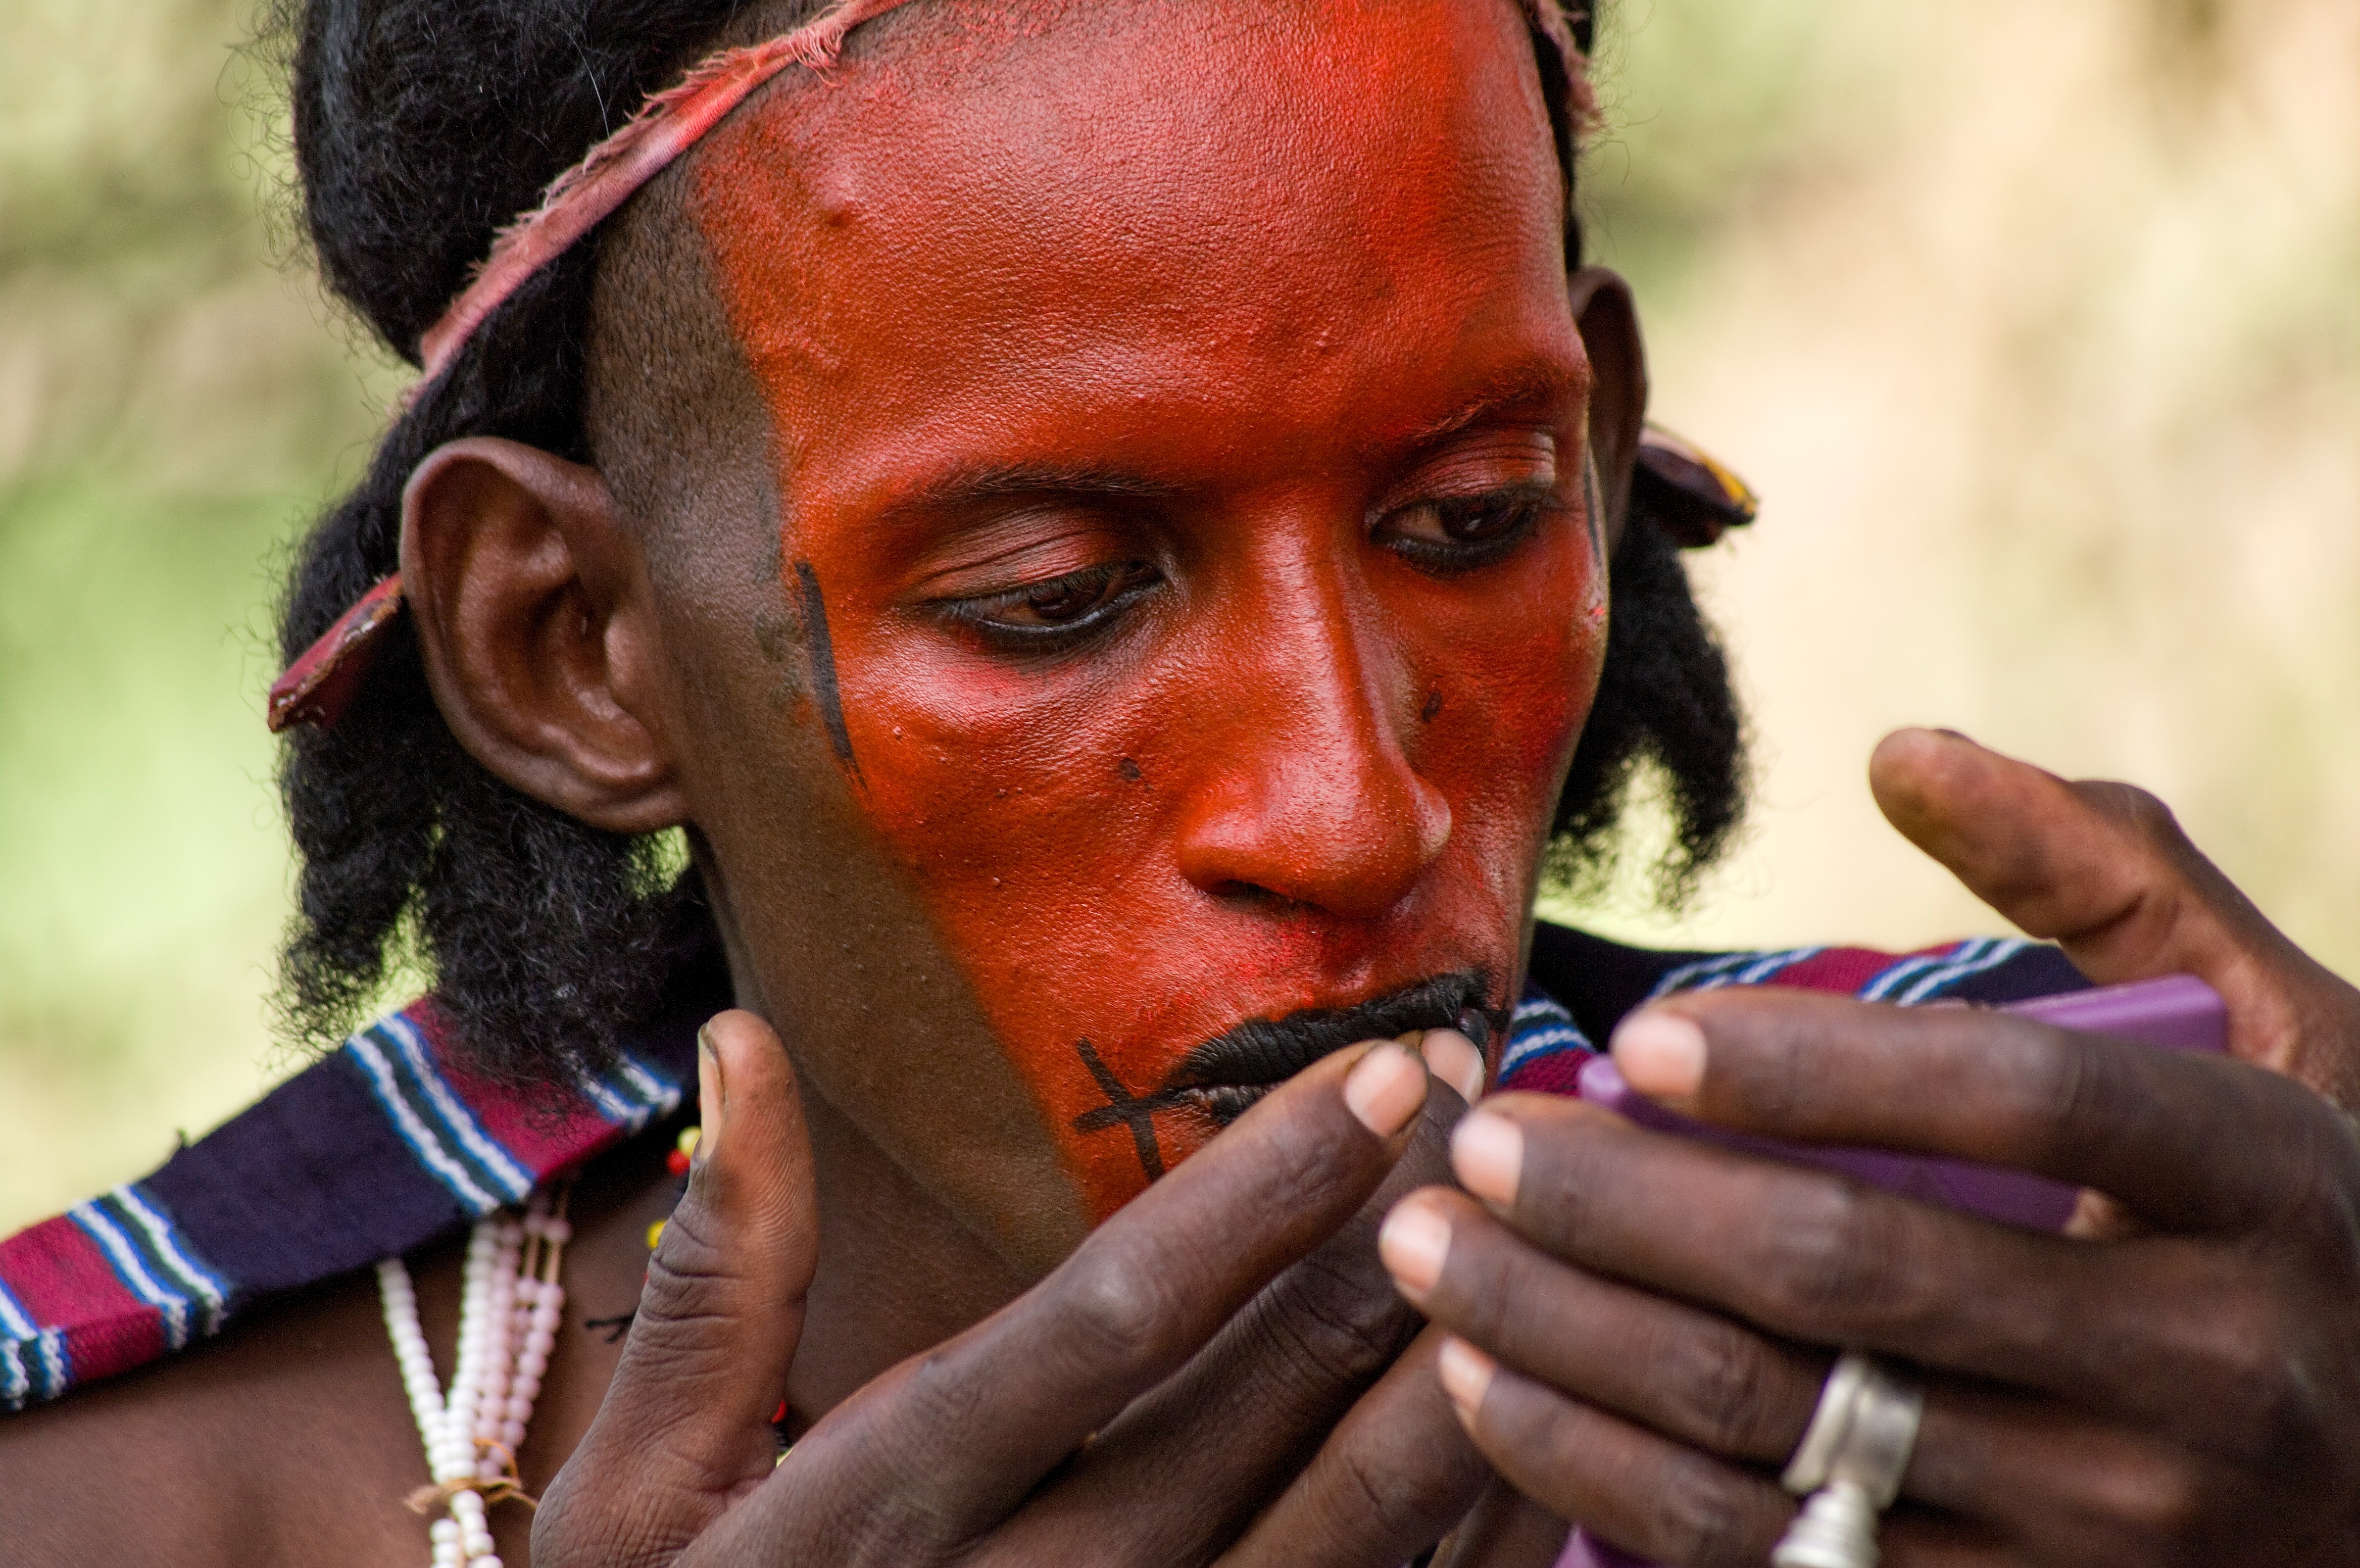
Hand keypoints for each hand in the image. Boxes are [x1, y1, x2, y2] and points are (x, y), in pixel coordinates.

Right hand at [533, 1009, 1497, 1567]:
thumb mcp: (640, 1494)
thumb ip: (723, 1273)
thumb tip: (742, 1042)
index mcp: (890, 1507)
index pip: (1111, 1317)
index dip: (1258, 1190)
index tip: (1372, 1071)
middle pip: (1258, 1407)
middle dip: (1388, 1237)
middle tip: (1483, 1095)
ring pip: (1345, 1528)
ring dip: (1451, 1366)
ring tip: (1529, 1222)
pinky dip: (1464, 1527)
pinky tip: (1518, 1406)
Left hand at [1382, 729, 2359, 1565]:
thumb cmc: (2298, 1219)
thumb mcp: (2268, 1032)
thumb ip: (2104, 872)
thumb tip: (1905, 749)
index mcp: (2264, 1183)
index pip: (2018, 1103)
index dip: (1813, 1065)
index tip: (1638, 1039)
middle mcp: (2205, 1368)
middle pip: (1854, 1271)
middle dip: (1620, 1201)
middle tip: (1476, 1139)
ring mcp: (2118, 1528)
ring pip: (1782, 1427)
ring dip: (1570, 1336)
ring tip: (1431, 1246)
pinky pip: (1772, 1559)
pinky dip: (1604, 1475)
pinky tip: (1494, 1385)